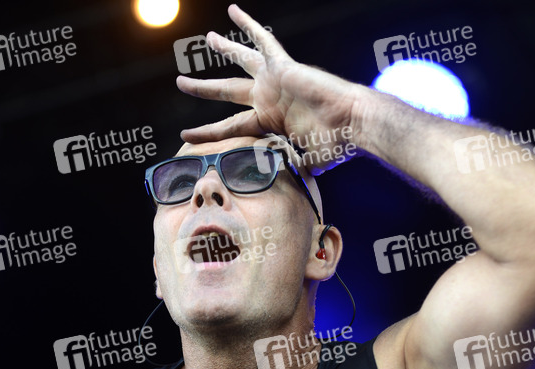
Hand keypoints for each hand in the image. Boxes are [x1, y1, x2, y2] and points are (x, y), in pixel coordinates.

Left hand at [176, 4, 363, 173]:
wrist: (354, 125)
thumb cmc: (336, 145)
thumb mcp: (304, 161)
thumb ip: (288, 166)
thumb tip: (283, 185)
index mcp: (272, 123)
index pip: (231, 127)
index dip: (207, 132)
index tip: (185, 136)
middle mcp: (270, 99)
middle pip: (227, 92)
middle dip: (203, 88)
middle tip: (181, 82)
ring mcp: (276, 81)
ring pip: (242, 61)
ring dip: (224, 49)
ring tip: (207, 39)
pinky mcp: (284, 67)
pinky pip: (264, 41)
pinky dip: (249, 25)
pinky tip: (233, 11)